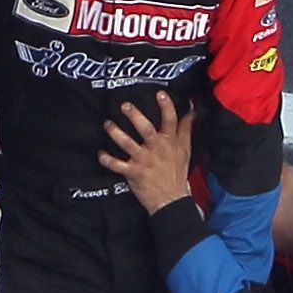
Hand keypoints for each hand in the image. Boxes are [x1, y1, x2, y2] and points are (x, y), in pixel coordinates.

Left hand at [101, 91, 199, 208]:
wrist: (171, 199)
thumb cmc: (177, 172)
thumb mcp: (186, 150)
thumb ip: (186, 129)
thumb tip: (192, 111)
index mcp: (169, 142)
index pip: (170, 120)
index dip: (166, 106)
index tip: (160, 93)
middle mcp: (156, 149)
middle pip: (146, 129)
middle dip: (135, 116)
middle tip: (125, 105)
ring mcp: (144, 161)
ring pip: (128, 144)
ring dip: (116, 134)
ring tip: (108, 124)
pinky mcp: (133, 173)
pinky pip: (117, 165)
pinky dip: (107, 160)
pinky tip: (100, 153)